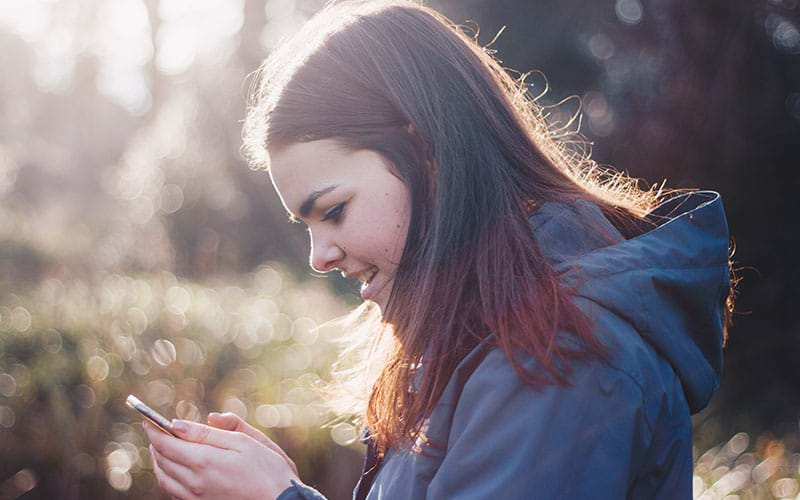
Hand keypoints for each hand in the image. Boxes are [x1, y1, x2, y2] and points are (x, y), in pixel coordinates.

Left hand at [144, 418, 301, 499]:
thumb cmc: (267, 469)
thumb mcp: (243, 441)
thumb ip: (209, 432)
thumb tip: (178, 424)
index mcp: (204, 461)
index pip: (166, 443)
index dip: (154, 429)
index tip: (148, 419)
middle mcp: (194, 482)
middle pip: (162, 459)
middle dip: (155, 442)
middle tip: (155, 429)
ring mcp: (195, 497)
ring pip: (164, 477)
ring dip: (158, 460)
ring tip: (162, 446)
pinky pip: (173, 491)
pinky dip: (167, 476)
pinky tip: (175, 468)